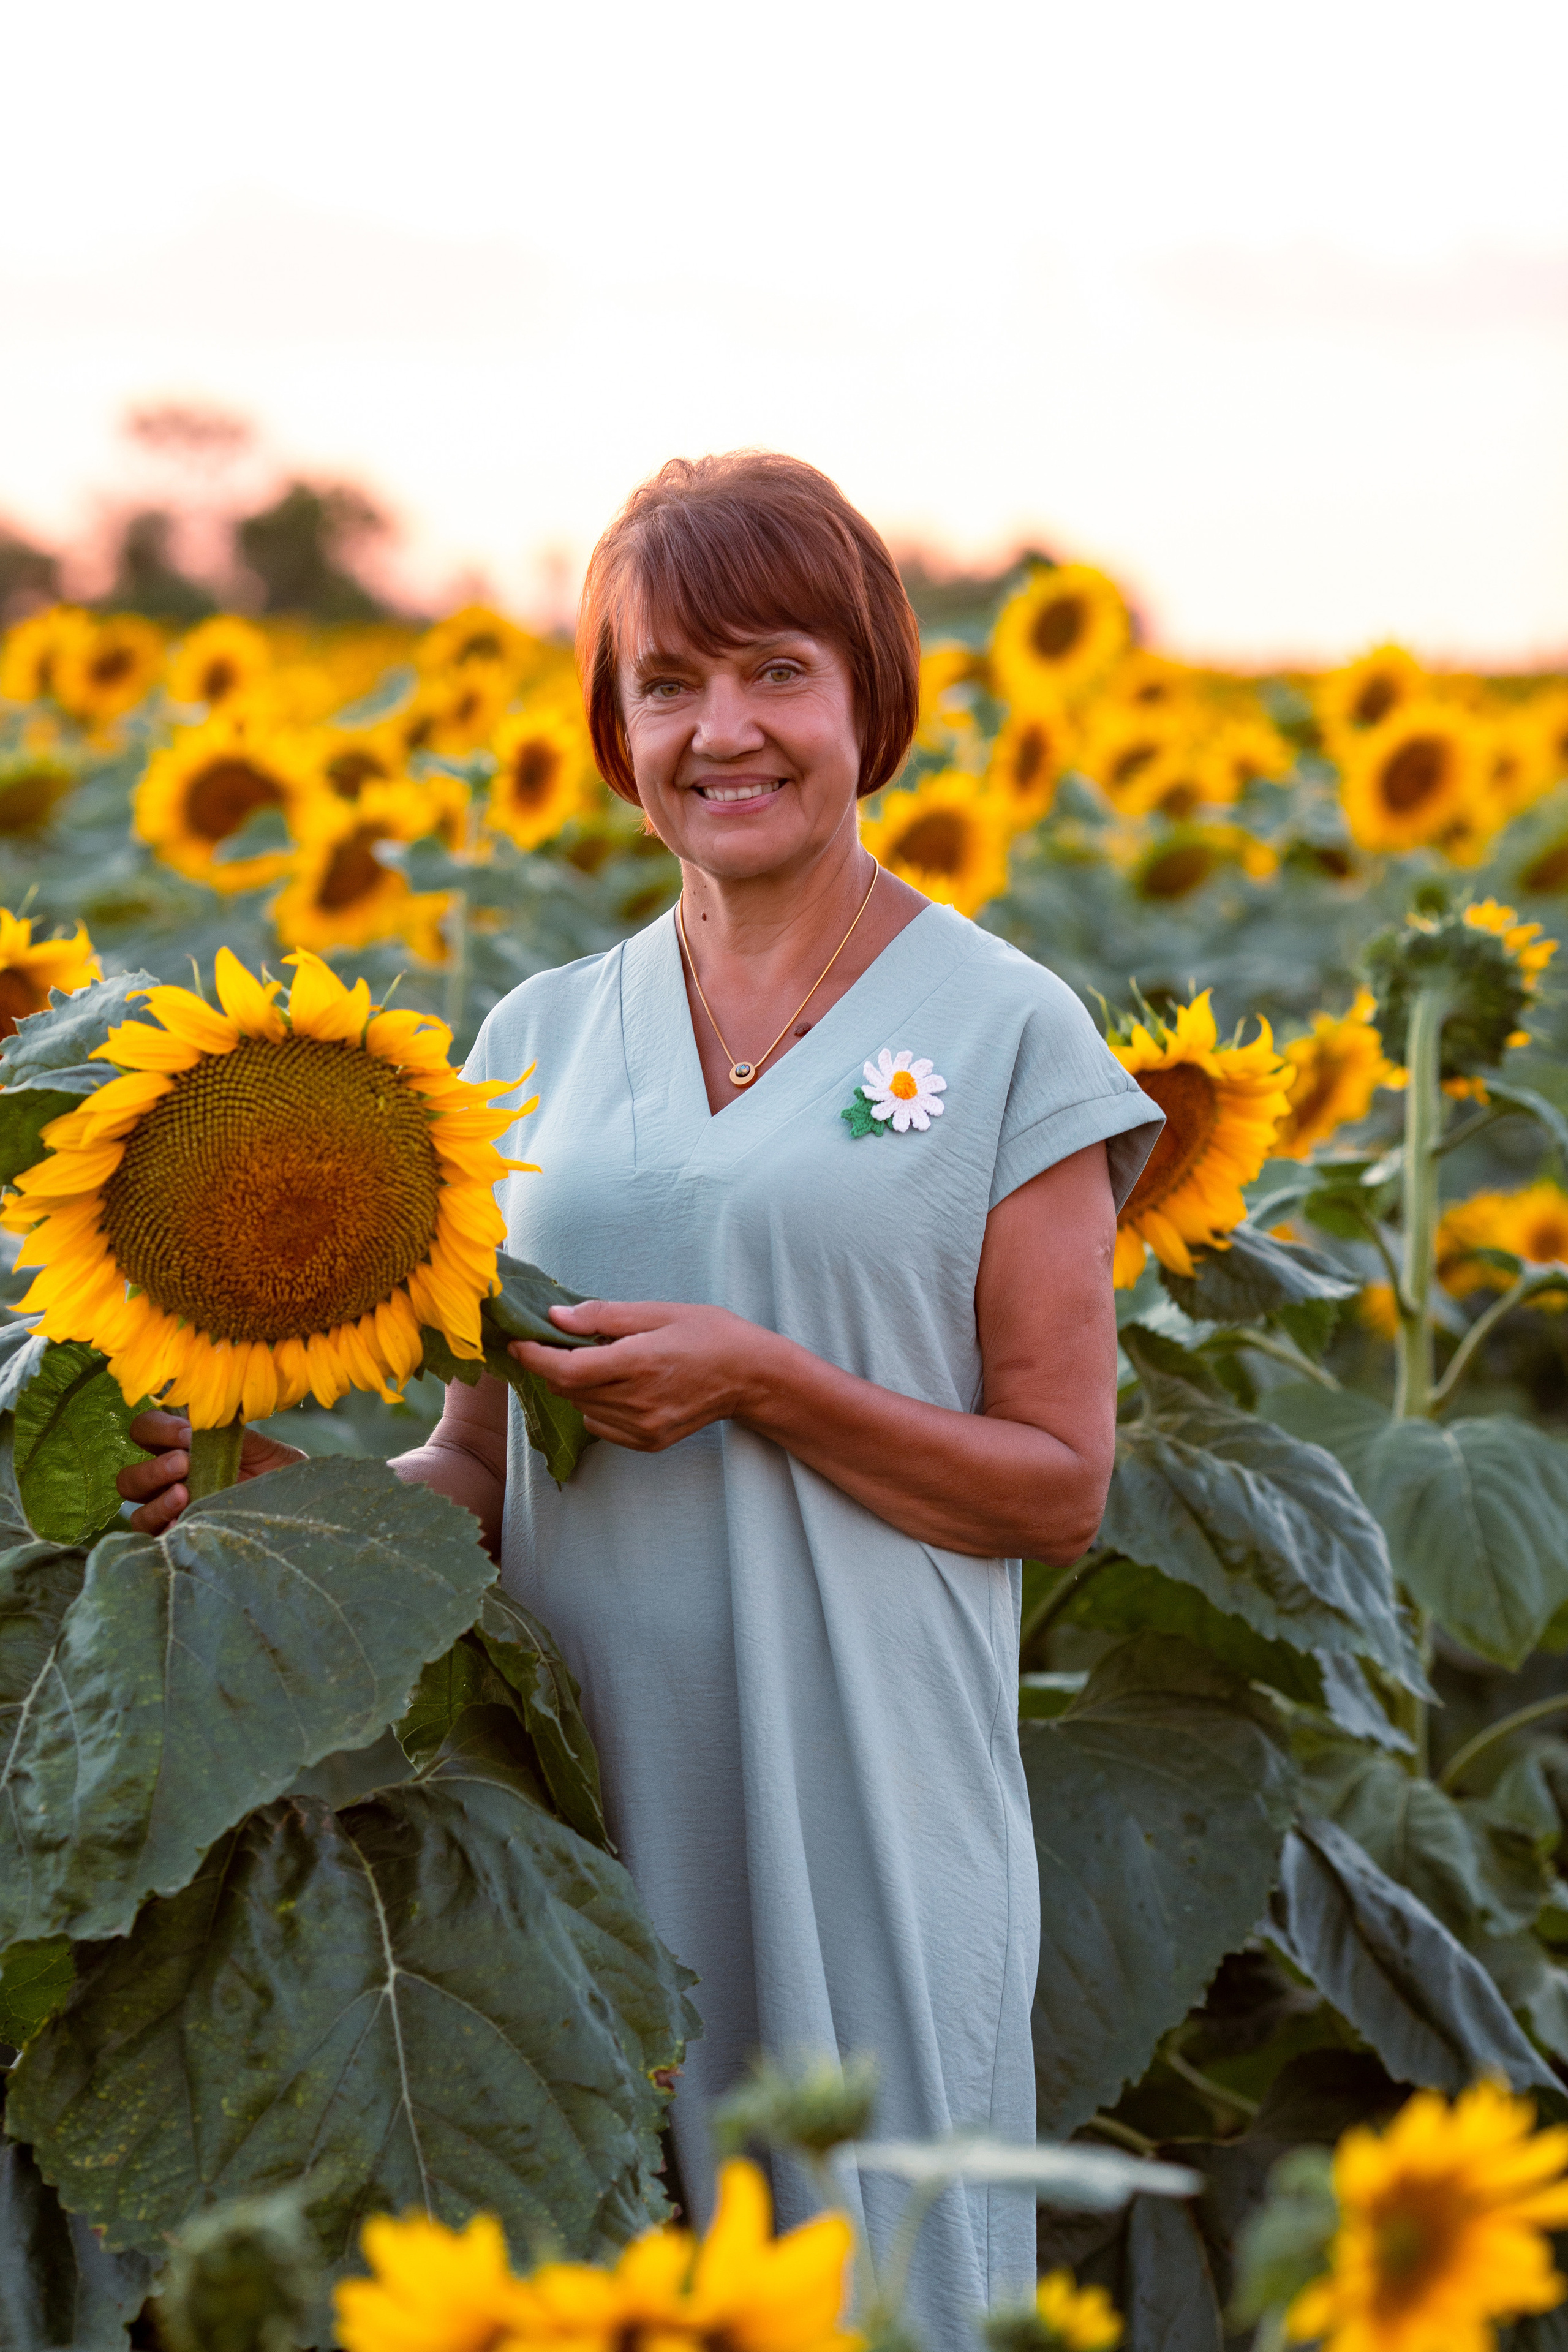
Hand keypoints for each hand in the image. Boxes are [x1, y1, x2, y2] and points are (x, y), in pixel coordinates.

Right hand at [116, 1412, 307, 1534]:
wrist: (305, 1511)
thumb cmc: (282, 1476)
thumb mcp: (264, 1450)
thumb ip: (230, 1436)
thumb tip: (200, 1425)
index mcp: (184, 1451)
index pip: (146, 1433)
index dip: (157, 1429)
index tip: (187, 1433)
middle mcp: (172, 1484)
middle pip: (130, 1478)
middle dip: (153, 1468)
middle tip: (185, 1463)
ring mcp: (175, 1517)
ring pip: (137, 1511)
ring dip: (157, 1500)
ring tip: (185, 1493)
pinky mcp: (182, 1542)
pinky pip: (156, 1541)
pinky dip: (165, 1529)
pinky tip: (187, 1521)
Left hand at [508, 1300, 779, 1451]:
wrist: (751, 1377)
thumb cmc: (709, 1334)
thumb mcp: (659, 1311)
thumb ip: (604, 1317)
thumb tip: (556, 1318)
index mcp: (638, 1363)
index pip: (566, 1369)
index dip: (534, 1356)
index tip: (520, 1340)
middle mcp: (637, 1401)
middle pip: (567, 1389)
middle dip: (553, 1365)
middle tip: (559, 1341)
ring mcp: (643, 1427)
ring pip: (581, 1407)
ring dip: (576, 1384)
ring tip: (600, 1360)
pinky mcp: (648, 1443)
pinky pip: (600, 1426)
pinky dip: (595, 1404)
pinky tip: (618, 1385)